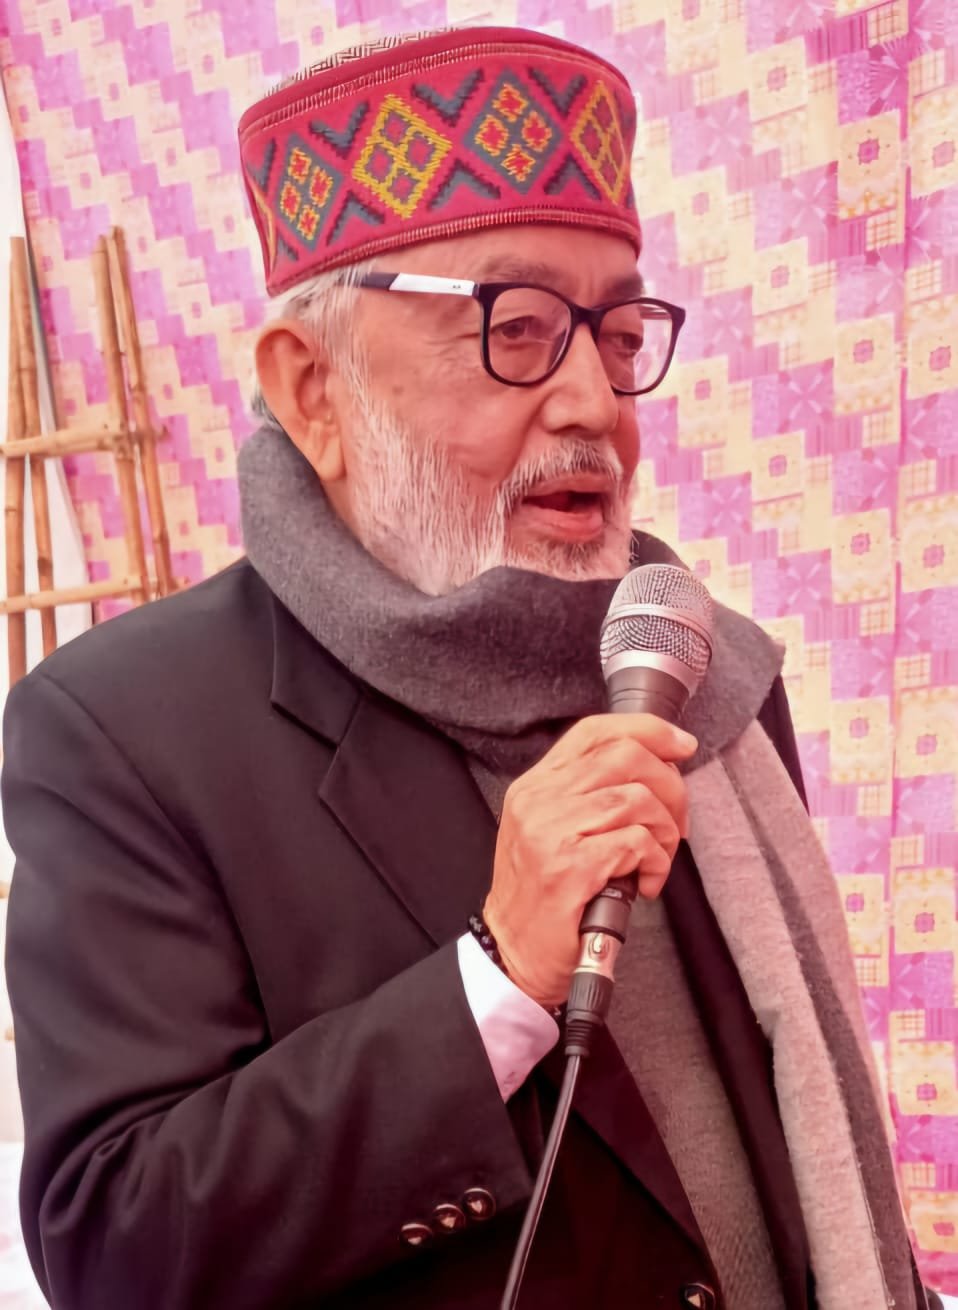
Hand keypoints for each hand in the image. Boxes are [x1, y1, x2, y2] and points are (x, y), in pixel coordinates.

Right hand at [482, 714, 696, 1008]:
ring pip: (637, 799)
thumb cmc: (541, 897)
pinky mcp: (569, 868)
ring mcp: (551, 832)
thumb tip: (657, 768)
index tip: (681, 746)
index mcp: (535, 785)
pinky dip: (656, 862)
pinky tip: (646, 881)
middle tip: (677, 823)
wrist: (511, 953)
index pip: (594, 731)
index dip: (647, 730)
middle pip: (625, 756)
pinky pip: (636, 843)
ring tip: (658, 858)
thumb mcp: (551, 831)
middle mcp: (538, 800)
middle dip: (670, 787)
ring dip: (665, 831)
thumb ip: (588, 796)